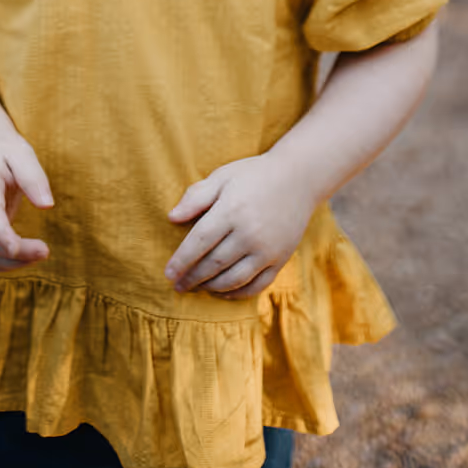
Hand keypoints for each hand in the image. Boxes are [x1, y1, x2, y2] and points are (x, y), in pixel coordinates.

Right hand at [0, 131, 53, 271]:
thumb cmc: (5, 152)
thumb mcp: (22, 154)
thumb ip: (33, 177)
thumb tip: (47, 206)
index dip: (0, 233)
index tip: (16, 248)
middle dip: (16, 252)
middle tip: (46, 251)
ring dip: (13, 262)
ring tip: (41, 254)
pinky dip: (8, 263)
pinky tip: (30, 256)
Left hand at [164, 153, 316, 298]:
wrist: (299, 177)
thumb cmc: (254, 175)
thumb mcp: (222, 176)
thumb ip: (196, 196)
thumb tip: (171, 218)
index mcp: (232, 210)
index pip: (199, 242)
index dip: (181, 260)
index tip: (168, 273)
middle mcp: (250, 233)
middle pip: (213, 263)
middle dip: (192, 278)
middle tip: (178, 286)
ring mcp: (267, 249)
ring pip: (233, 278)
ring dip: (211, 287)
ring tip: (197, 288)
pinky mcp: (281, 259)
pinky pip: (257, 285)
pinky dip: (238, 293)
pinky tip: (223, 292)